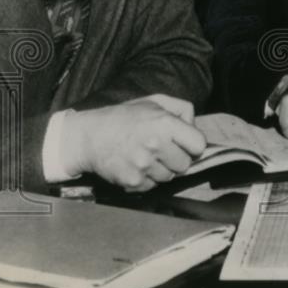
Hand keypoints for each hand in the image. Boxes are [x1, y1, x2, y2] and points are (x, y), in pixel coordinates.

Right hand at [62, 94, 205, 190]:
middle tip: (162, 150)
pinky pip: (153, 186)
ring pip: (169, 177)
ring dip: (161, 169)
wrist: (89, 136)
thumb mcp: (155, 101)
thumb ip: (182, 110)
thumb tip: (194, 127)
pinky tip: (135, 165)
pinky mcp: (133, 182)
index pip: (199, 145)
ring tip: (146, 156)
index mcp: (165, 123)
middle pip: (185, 165)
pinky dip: (147, 179)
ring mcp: (144, 166)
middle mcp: (156, 145)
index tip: (184, 143)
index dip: (193, 145)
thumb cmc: (125, 117)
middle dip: (176, 158)